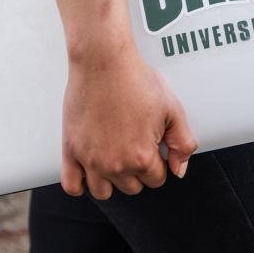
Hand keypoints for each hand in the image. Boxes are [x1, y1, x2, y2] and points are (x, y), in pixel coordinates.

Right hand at [60, 39, 197, 199]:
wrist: (103, 60)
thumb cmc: (136, 79)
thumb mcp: (172, 109)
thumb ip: (183, 144)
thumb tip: (178, 170)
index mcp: (142, 156)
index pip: (157, 180)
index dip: (158, 161)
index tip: (151, 144)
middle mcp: (115, 164)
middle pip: (132, 187)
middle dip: (137, 170)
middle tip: (133, 143)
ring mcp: (90, 160)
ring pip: (104, 192)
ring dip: (111, 180)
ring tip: (114, 156)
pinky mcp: (70, 150)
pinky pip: (72, 186)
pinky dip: (81, 183)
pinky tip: (90, 169)